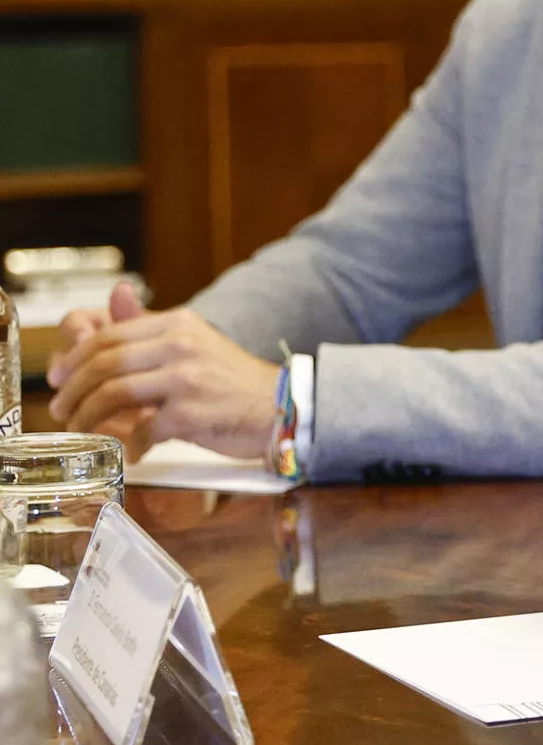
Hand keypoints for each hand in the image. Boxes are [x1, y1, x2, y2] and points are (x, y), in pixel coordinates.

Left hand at [47, 288, 279, 461]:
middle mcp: (181, 345)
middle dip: (73, 390)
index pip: (110, 334)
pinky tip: (134, 451)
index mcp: (179, 323)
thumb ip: (150, 323)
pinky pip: (144, 429)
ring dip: (89, 416)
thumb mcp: (193, 342)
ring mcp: (187, 378)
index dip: (74, 357)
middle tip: (62, 409)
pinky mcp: (192, 412)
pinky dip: (132, 444)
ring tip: (83, 429)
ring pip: (115, 393)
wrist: (281, 406)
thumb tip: (116, 294)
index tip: (58, 377)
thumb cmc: (232, 380)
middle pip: (105, 362)